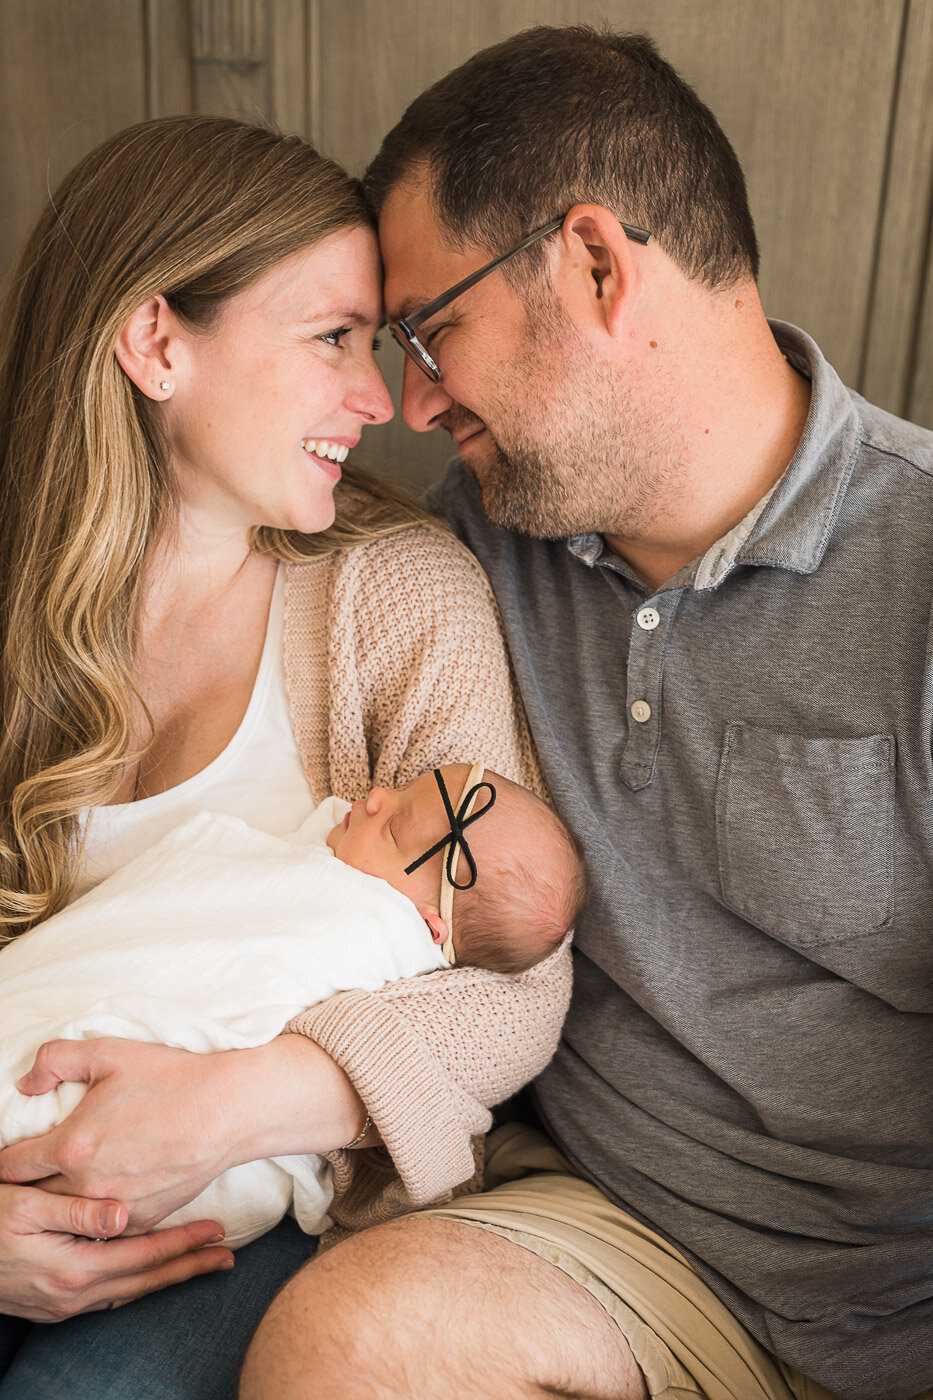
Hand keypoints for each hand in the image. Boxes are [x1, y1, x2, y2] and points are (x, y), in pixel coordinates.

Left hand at [0, 1034, 367, 1229]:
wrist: (229, 1110)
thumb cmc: (171, 1077)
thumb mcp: (109, 1052)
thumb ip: (55, 1060)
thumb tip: (26, 1084)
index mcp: (71, 1147)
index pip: (11, 1167)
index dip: (2, 1161)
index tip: (6, 1156)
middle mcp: (87, 1187)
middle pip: (36, 1197)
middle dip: (30, 1185)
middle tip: (36, 1170)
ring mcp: (115, 1209)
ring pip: (70, 1216)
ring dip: (63, 1203)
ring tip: (69, 1183)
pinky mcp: (142, 1220)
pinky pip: (106, 1223)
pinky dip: (99, 1211)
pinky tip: (105, 1191)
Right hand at [0, 1181, 231, 1321]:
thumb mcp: (26, 1206)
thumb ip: (77, 1211)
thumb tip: (125, 1214)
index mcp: (73, 1270)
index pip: (144, 1258)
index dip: (184, 1244)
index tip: (217, 1232)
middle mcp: (72, 1296)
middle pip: (145, 1282)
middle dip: (188, 1268)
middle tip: (226, 1256)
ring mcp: (62, 1308)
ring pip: (128, 1294)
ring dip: (165, 1279)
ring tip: (199, 1265)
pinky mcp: (52, 1309)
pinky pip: (106, 1299)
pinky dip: (134, 1287)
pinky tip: (147, 1277)